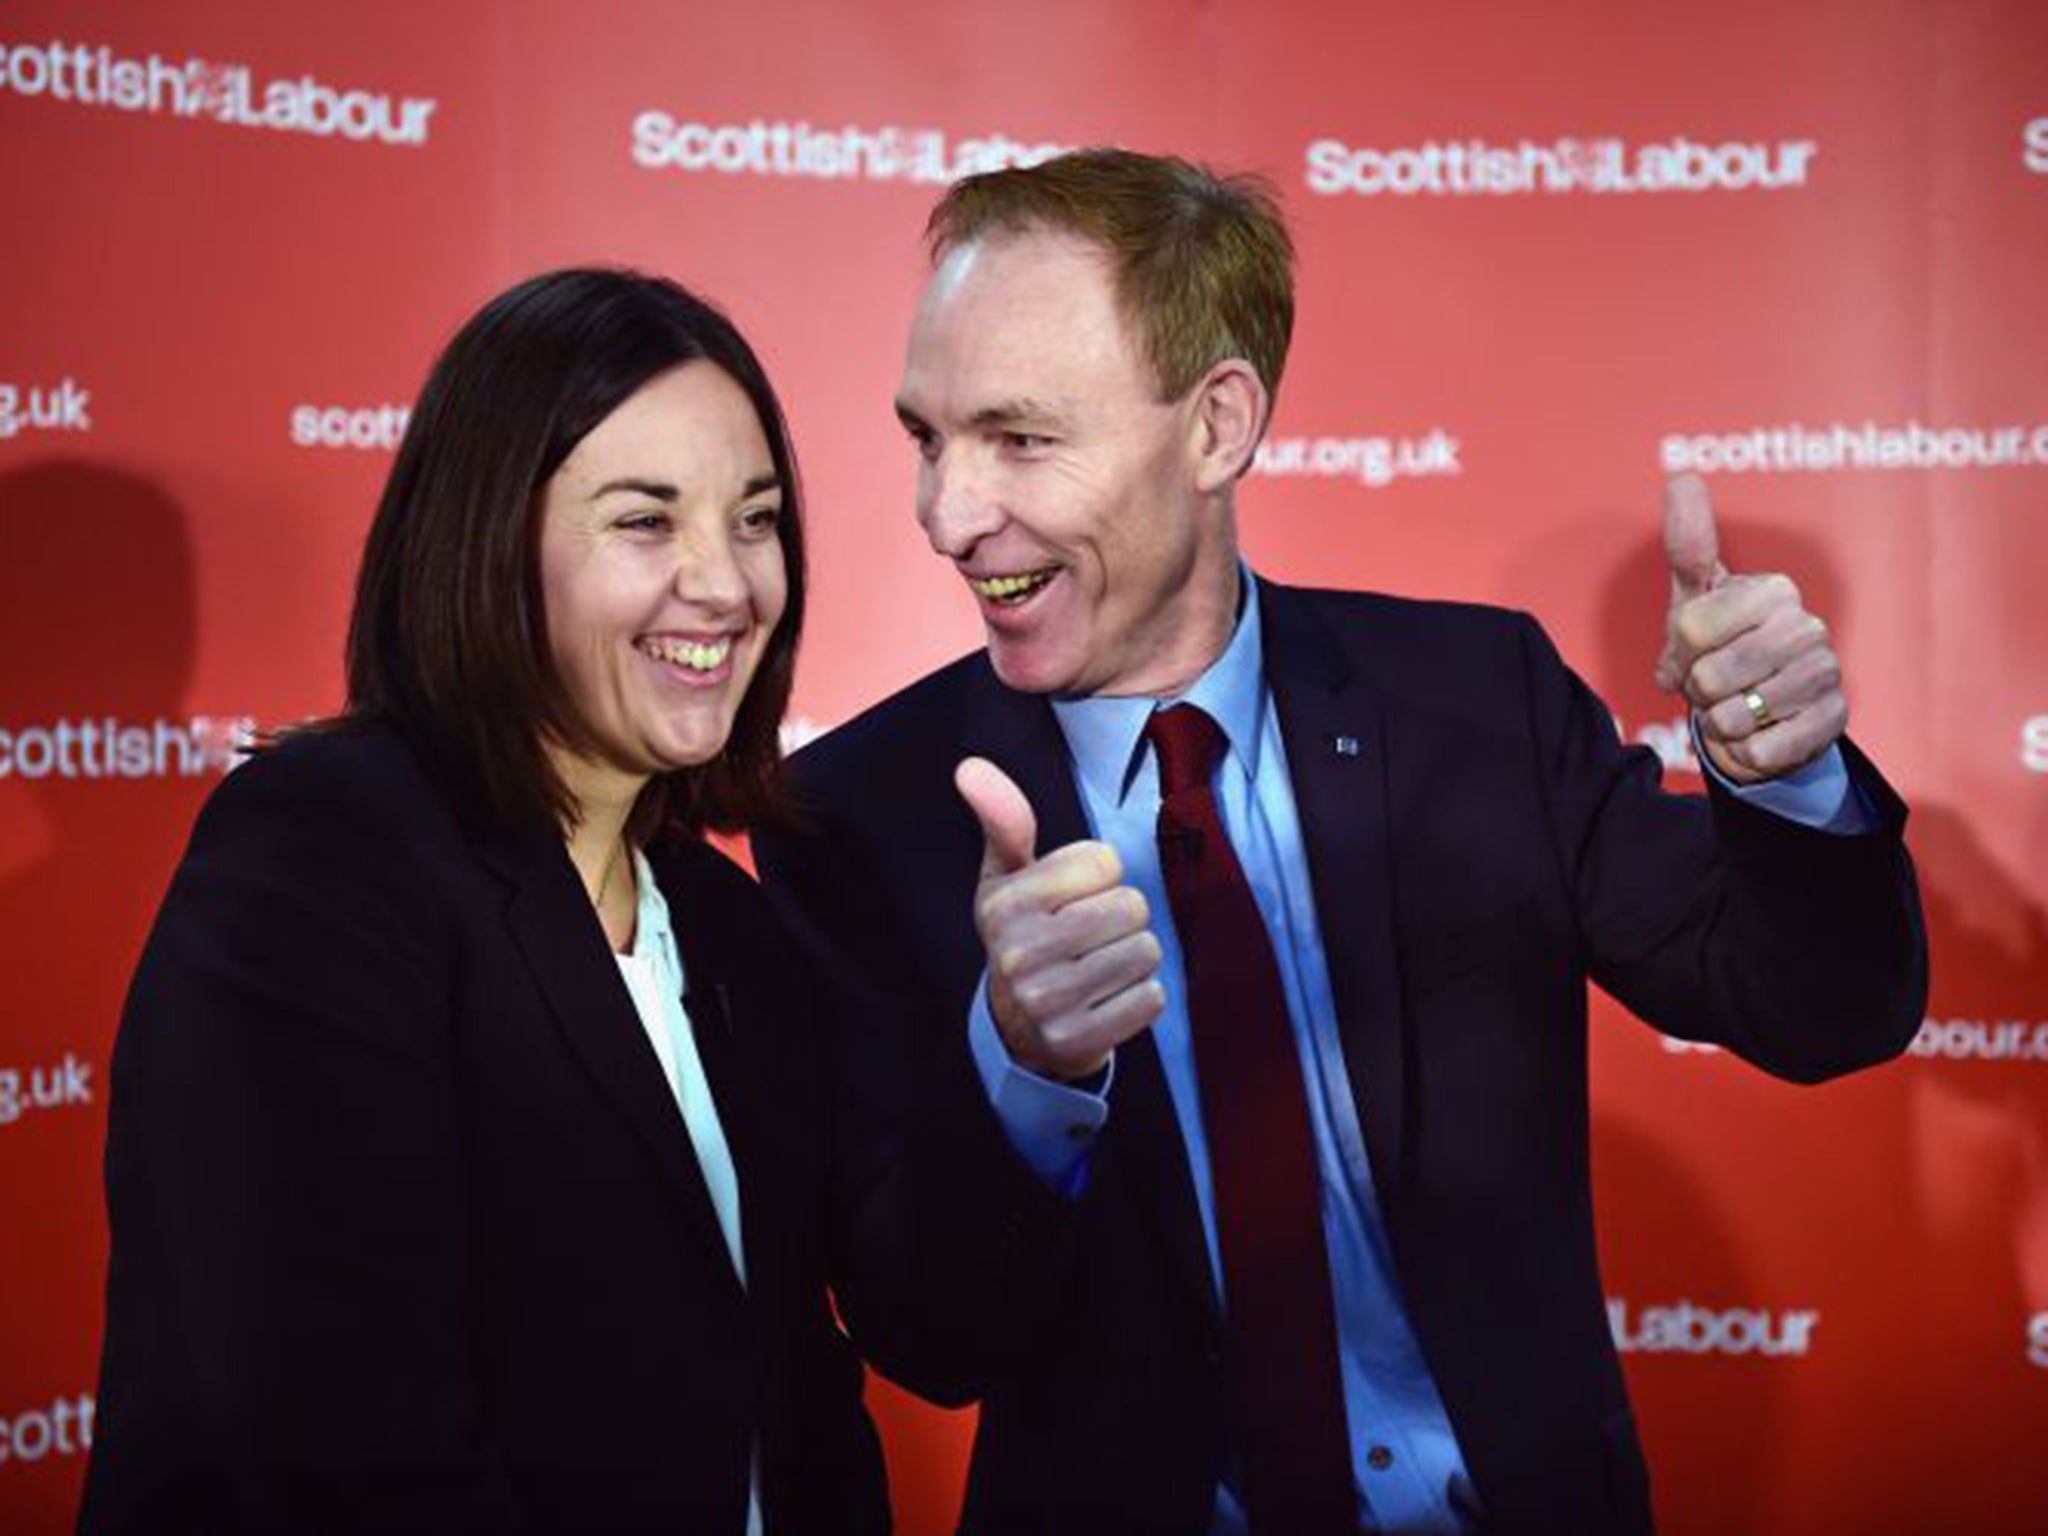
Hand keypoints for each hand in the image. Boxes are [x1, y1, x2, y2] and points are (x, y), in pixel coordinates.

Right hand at [955, 756, 1164, 1080]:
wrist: (1017, 1030)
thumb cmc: (1023, 935)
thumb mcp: (1007, 878)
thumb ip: (1002, 820)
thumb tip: (970, 766)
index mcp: (1004, 905)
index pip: (1104, 861)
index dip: (1100, 875)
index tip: (1074, 895)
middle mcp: (1019, 954)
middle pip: (1130, 906)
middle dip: (1122, 916)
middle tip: (1092, 935)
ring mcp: (1048, 1003)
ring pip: (1145, 951)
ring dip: (1134, 957)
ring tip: (1100, 965)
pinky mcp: (1078, 1041)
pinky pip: (1150, 998)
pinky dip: (1140, 996)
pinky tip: (1108, 998)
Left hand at [1653, 474, 1845, 783]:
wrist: (1764, 715)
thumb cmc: (1722, 649)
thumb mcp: (1695, 600)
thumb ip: (1688, 543)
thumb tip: (1683, 477)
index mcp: (1772, 591)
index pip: (1690, 629)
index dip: (1678, 654)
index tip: (1692, 652)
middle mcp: (1807, 626)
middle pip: (1710, 676)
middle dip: (1699, 692)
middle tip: (1716, 685)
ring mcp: (1826, 674)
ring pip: (1734, 717)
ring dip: (1721, 724)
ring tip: (1739, 706)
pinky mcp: (1834, 722)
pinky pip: (1762, 751)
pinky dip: (1745, 753)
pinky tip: (1760, 734)